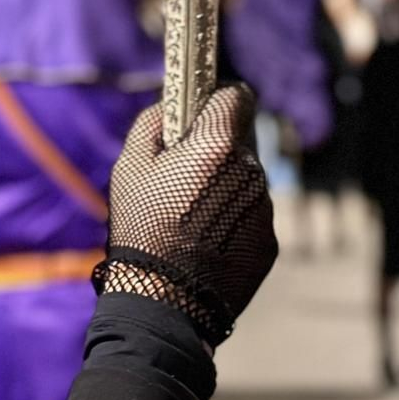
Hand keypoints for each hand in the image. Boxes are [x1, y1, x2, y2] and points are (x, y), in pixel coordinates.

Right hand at [92, 85, 277, 346]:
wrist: (163, 304)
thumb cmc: (141, 230)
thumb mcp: (129, 167)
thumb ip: (152, 123)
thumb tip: (171, 105)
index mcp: (218, 146)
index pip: (237, 95)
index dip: (217, 98)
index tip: (202, 109)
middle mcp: (251, 172)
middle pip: (241, 141)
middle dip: (217, 147)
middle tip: (184, 171)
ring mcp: (264, 210)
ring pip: (247, 180)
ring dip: (225, 185)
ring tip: (190, 216)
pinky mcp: (270, 242)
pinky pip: (252, 216)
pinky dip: (233, 220)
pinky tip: (204, 241)